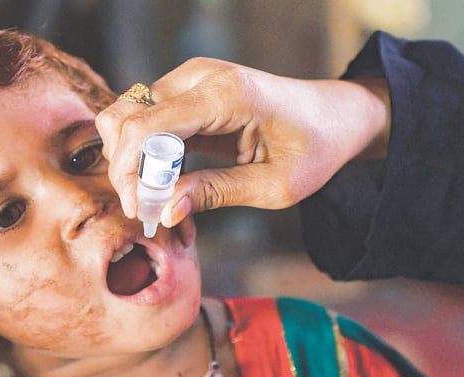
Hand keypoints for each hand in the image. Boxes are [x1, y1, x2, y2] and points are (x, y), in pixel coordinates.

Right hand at [96, 57, 389, 225]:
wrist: (337, 116)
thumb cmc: (316, 148)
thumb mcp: (275, 185)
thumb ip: (217, 193)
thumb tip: (165, 211)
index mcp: (227, 94)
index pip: (147, 126)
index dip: (130, 171)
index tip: (139, 210)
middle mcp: (201, 77)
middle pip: (128, 118)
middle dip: (126, 169)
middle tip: (147, 210)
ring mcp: (192, 80)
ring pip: (129, 118)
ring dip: (133, 162)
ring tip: (156, 200)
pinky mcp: (188, 92)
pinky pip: (148, 122)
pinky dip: (147, 156)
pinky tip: (167, 186)